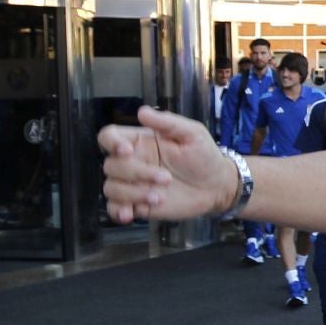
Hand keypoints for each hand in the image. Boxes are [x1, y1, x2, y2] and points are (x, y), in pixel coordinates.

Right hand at [99, 105, 238, 222]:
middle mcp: (132, 162)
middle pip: (110, 165)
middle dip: (136, 173)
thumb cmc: (204, 156)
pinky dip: (119, 211)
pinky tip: (132, 213)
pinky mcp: (138, 204)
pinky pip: (114, 208)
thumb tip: (142, 111)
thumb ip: (167, 122)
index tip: (127, 151)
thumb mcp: (192, 133)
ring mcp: (133, 184)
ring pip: (111, 188)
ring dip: (133, 194)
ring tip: (160, 197)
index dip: (111, 143)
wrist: (216, 187)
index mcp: (140, 141)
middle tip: (166, 178)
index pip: (108, 136)